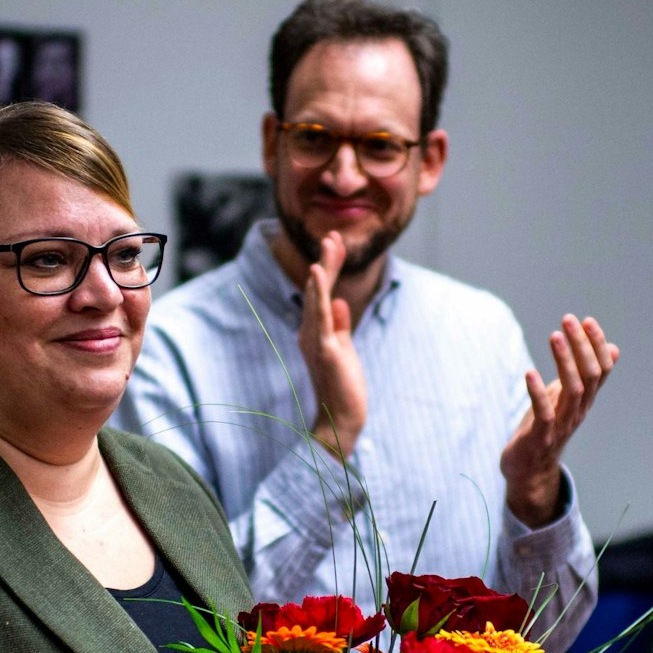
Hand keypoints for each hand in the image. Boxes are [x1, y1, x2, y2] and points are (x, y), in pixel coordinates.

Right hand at [299, 231, 366, 462]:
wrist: (340, 419)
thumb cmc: (342, 387)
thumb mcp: (343, 349)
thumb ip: (339, 326)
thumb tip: (338, 302)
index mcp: (315, 331)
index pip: (323, 293)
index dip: (329, 267)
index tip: (336, 242)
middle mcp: (310, 332)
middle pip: (318, 290)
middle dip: (328, 260)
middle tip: (334, 233)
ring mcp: (315, 340)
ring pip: (318, 298)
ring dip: (325, 270)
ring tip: (329, 244)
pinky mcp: (325, 349)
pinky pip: (321, 316)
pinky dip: (319, 293)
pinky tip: (319, 274)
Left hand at [501, 315, 619, 526]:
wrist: (528, 471)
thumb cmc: (545, 428)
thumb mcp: (567, 397)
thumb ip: (586, 374)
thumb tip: (614, 349)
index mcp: (585, 401)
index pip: (602, 369)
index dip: (597, 345)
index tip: (587, 321)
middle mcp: (578, 411)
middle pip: (590, 375)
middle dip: (582, 346)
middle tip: (569, 320)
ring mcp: (561, 425)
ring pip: (572, 390)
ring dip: (565, 361)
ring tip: (555, 336)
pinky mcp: (541, 437)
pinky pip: (545, 414)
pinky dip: (538, 392)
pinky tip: (530, 373)